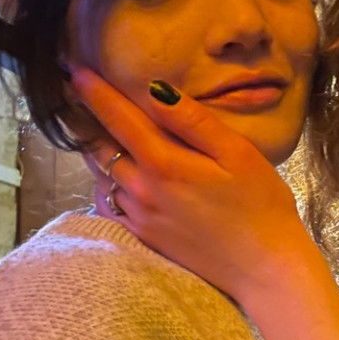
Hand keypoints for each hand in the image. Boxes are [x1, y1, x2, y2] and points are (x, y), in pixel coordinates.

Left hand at [72, 67, 309, 302]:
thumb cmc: (260, 204)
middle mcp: (141, 190)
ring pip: (101, 175)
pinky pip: (109, 203)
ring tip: (89, 126)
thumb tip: (155, 89)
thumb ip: (193, 121)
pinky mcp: (143, 237)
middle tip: (74, 93)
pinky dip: (104, 182)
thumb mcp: (237, 153)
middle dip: (83, 117)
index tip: (74, 69)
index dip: (93, 91)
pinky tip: (111, 174)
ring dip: (92, 148)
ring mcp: (138, 217)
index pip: (117, 118)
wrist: (264, 270)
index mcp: (163, 163)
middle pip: (98, 146)